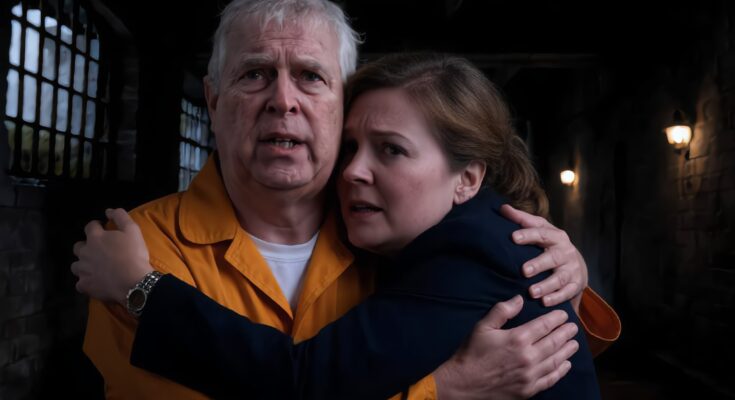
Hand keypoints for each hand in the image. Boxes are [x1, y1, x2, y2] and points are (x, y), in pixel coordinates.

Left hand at [71, 208, 153, 304]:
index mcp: (96, 237)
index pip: (90, 226)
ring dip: (83, 265)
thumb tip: (108, 211)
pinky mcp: (85, 285)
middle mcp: (85, 253)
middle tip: (99, 250)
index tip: (103, 229)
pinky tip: (94, 282)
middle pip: (78, 247)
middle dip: (86, 247)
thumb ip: (120, 217)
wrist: (133, 282)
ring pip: (76, 266)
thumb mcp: (133, 230)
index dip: (96, 226)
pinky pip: (80, 284)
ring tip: (95, 268)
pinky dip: (86, 282)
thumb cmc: (133, 254)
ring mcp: (83, 270)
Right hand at [434, 296, 578, 398]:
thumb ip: (503, 310)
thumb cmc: (472, 353)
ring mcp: (530, 375)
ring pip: (556, 360)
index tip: (564, 315)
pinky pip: (550, 379)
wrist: (464, 383)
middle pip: (554, 342)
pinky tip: (566, 365)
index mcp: (518, 338)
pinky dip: (561, 371)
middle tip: (574, 328)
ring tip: (574, 344)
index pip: (545, 325)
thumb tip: (519, 299)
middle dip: (566, 333)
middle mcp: (528, 357)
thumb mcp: (483, 326)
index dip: (557, 319)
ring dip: (567, 351)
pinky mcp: (528, 389)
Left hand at [500, 204, 586, 309]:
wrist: (574, 262)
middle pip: (553, 258)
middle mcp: (565, 252)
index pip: (541, 233)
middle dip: (539, 264)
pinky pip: (567, 292)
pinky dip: (557, 298)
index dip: (528, 234)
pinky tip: (545, 302)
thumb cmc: (549, 243)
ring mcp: (571, 269)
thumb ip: (521, 220)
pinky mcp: (576, 284)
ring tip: (532, 292)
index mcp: (555, 236)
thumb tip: (502, 208)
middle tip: (524, 270)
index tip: (513, 237)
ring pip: (560, 278)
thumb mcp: (539, 228)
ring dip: (547, 285)